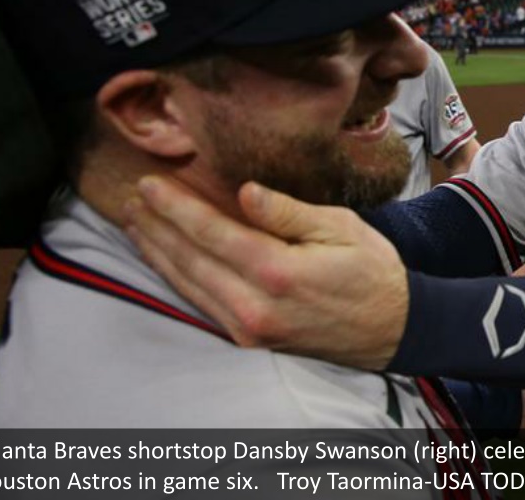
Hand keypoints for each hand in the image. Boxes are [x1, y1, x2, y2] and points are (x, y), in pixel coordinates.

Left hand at [124, 176, 407, 368]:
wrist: (391, 328)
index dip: (177, 208)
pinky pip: (201, 305)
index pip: (213, 233)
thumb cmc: (371, 270)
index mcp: (279, 272)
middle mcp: (256, 305)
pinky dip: (176, 279)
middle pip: (191, 260)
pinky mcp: (249, 339)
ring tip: (137, 223)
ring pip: (188, 286)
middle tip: (133, 197)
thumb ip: (288, 212)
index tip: (151, 184)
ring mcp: (249, 328)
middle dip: (158, 226)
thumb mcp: (340, 229)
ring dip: (158, 253)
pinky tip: (164, 259)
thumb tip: (246, 192)